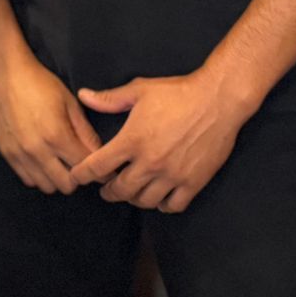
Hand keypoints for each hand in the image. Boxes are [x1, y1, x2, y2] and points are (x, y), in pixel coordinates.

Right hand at [0, 50, 100, 194]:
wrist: (5, 74)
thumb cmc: (41, 84)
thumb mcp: (70, 103)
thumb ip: (85, 132)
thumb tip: (100, 153)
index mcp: (57, 135)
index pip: (85, 166)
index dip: (100, 170)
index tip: (105, 171)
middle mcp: (37, 150)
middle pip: (67, 185)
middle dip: (79, 178)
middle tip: (81, 165)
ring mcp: (20, 154)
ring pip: (47, 187)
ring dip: (58, 179)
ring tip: (62, 164)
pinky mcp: (7, 154)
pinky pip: (28, 180)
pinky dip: (40, 176)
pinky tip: (44, 161)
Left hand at [67, 71, 254, 211]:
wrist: (218, 100)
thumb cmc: (177, 92)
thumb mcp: (140, 90)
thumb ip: (110, 98)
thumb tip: (83, 96)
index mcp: (132, 140)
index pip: (99, 166)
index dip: (83, 174)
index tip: (77, 176)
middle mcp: (150, 162)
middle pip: (121, 190)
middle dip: (109, 191)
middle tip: (106, 189)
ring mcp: (172, 175)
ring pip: (145, 201)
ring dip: (134, 199)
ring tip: (131, 192)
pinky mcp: (194, 182)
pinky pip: (174, 206)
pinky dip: (163, 205)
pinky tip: (159, 198)